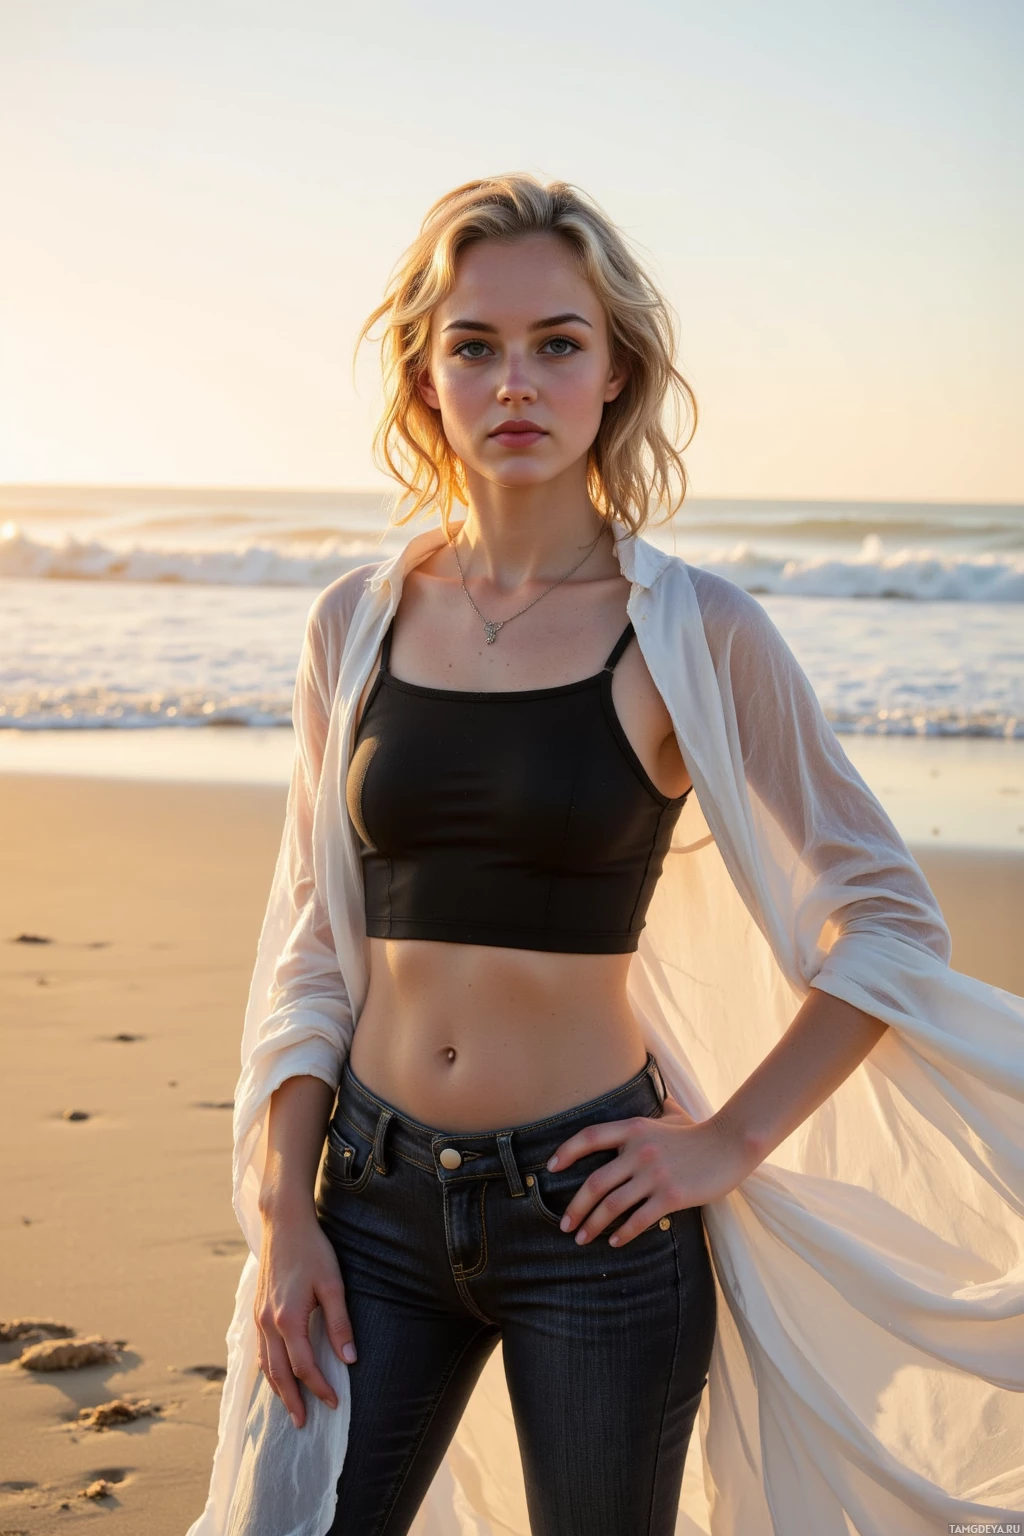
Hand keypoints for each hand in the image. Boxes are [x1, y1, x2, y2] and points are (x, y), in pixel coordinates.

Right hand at [254, 1198, 355, 1428]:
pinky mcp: (257, 1309)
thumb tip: (349, 1359)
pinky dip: (267, 1368)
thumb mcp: (333, 1284)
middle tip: (303, 1424)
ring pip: (265, 1364)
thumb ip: (340, 1323)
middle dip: (292, 1400)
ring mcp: (258, 1317)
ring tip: (289, 1407)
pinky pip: (260, 1349)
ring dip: (277, 1389)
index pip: (304, 1366)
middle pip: (279, 1374)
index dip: (319, 1387)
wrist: (283, 1223)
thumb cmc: (313, 1250)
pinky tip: (274, 1374)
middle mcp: (268, 1323)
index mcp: (288, 1319)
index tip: (334, 1403)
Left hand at [548, 1095, 757, 1247]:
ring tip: (581, 1238)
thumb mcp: (673, 1115)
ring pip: (613, 1205)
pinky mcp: (671, 1196)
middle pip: (596, 1183)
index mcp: (634, 1129)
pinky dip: (623, 1233)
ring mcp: (655, 1175)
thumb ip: (658, 1110)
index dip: (567, 1152)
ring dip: (593, 1225)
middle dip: (576, 1207)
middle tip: (564, 1225)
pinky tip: (614, 1242)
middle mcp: (639, 1151)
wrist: (731, 1145)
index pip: (590, 1137)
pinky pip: (639, 1219)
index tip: (551, 1168)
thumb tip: (659, 1098)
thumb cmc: (700, 1132)